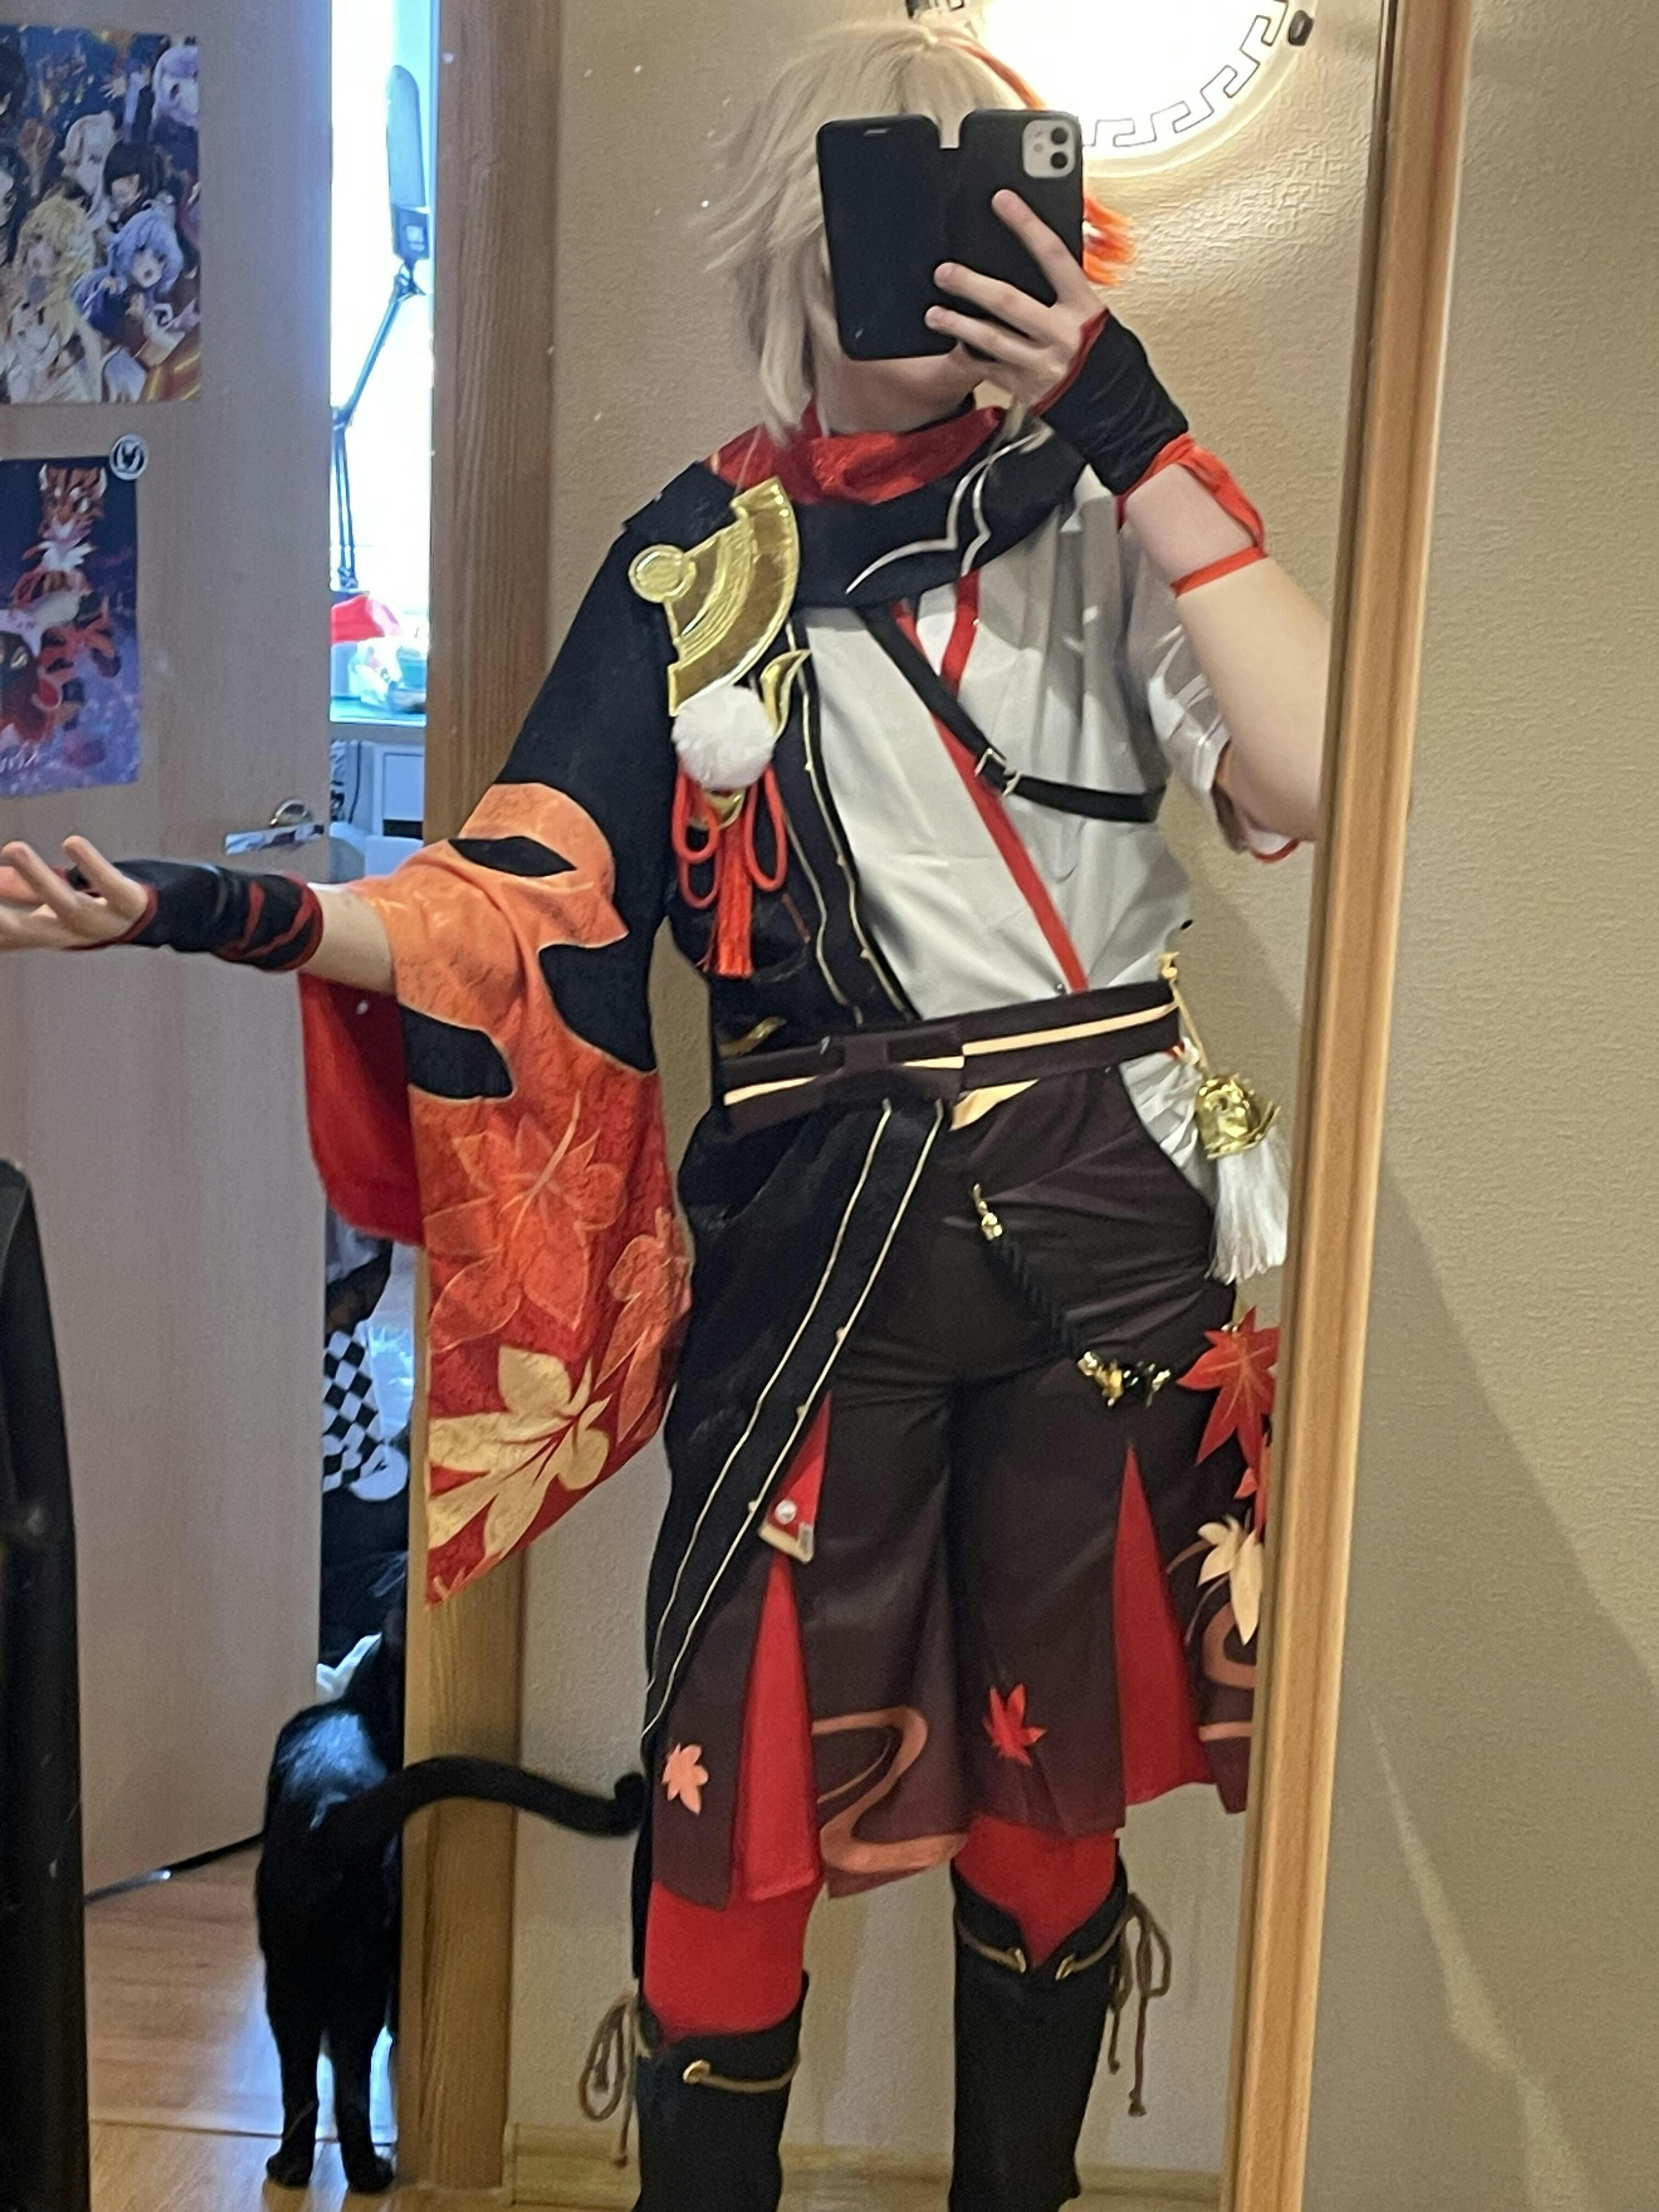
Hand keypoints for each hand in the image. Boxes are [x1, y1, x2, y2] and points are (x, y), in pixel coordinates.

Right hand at [0, 837, 148, 950]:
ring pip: (66, 904)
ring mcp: (101, 921)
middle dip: (1, 919)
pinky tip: (71, 842)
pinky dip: (91, 864)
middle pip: (29, 929)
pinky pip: (109, 885)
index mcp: (46, 931)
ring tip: (12, 848)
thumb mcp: (52, 898)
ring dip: (37, 876)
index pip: (10, 935)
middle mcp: (71, 932)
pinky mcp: (129, 903)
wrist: (169, 914)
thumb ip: (19, 888)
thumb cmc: (98, 907)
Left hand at [927, 190, 1103, 411]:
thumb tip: (1037, 257)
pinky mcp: (1027, 389)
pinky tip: (953, 346)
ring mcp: (1043, 365)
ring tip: (934, 313)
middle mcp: (1063, 335)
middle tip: (945, 272)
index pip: (1052, 255)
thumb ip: (1066, 294)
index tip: (1003, 201)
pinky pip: (991, 369)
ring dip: (958, 325)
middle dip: (971, 284)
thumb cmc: (1104, 359)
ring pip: (991, 339)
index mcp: (1084, 308)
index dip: (1026, 225)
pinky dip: (971, 356)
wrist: (1116, 411)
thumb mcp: (1094, 317)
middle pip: (1008, 301)